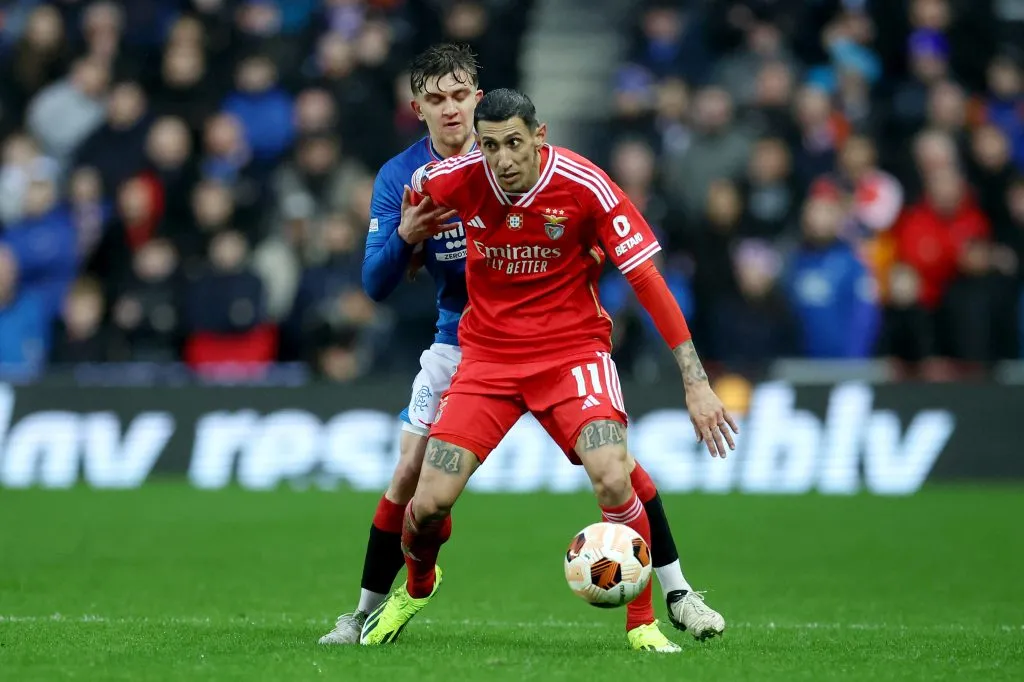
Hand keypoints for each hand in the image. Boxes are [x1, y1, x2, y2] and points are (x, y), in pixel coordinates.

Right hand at [396, 185, 457, 244]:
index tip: (437, 191)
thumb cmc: (406, 219)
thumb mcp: (405, 208)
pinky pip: (443, 229)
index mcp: (418, 211)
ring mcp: (430, 225)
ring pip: (442, 219)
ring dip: (450, 215)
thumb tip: (406, 185)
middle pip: (436, 211)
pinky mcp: (433, 231)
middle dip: (444, 206)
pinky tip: (457, 224)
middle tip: (452, 200)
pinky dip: (450, 227)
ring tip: (457, 210)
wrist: (406, 236)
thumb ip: (406, 196)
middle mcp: (425, 218)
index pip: (425, 203)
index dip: (430, 198)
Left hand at [673, 340, 737, 457]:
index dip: (711, 448)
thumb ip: (697, 429)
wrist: (697, 388)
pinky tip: (737, 433)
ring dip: (729, 440)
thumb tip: (700, 441)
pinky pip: (729, 419)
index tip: (715, 456)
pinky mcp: (722, 408)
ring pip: (725, 429)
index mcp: (702, 422)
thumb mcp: (691, 416)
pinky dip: (733, 426)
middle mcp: (711, 419)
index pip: (708, 438)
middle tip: (724, 457)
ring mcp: (718, 414)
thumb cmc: (692, 403)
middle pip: (717, 436)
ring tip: (733, 448)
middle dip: (721, 447)